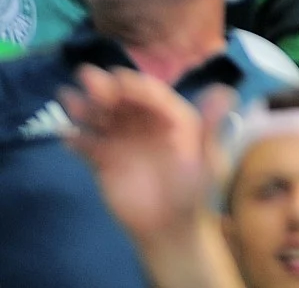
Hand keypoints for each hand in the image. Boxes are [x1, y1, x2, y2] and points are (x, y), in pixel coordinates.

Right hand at [62, 66, 233, 244]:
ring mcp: (123, 140)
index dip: (135, 85)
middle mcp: (146, 123)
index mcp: (174, 117)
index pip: (153, 94)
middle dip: (105, 87)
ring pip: (102, 117)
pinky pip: (87, 145)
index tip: (117, 81)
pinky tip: (66, 136)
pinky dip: (76, 139)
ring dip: (84, 107)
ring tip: (67, 98)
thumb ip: (211, 129)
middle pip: (123, 100)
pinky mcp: (104, 160)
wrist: (170, 227)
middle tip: (87, 77)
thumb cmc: (194, 192)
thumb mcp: (209, 162)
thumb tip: (226, 92)